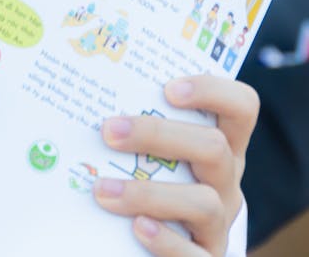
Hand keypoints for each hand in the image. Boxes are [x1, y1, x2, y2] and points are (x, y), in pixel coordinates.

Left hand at [94, 74, 258, 254]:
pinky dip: (166, 241)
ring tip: (103, 190)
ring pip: (204, 203)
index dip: (213, 91)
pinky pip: (195, 256)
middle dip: (158, 135)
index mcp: (221, 142)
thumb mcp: (156, 148)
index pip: (241, 107)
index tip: (168, 89)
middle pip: (214, 148)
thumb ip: (139, 122)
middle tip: (109, 131)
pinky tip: (136, 227)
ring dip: (149, 194)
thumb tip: (89, 96)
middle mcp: (226, 180)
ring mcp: (219, 223)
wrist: (151, 242)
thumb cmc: (148, 176)